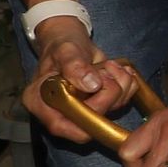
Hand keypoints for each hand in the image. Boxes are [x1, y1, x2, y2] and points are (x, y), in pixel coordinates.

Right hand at [25, 26, 140, 146]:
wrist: (70, 41)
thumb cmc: (61, 45)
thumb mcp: (65, 51)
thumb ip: (75, 66)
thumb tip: (91, 85)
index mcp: (40, 102)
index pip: (60, 126)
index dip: (83, 118)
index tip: (99, 93)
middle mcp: (60, 111)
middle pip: (90, 121)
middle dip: (107, 94)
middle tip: (105, 70)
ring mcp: (82, 109)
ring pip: (111, 110)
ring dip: (120, 86)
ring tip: (108, 66)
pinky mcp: (100, 104)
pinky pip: (122, 102)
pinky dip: (127, 85)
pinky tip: (117, 70)